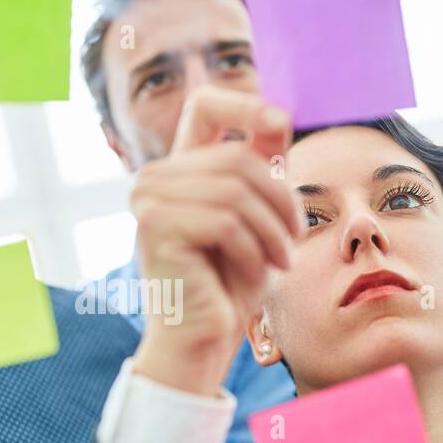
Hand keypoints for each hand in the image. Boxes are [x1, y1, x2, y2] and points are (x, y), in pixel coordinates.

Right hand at [130, 87, 298, 395]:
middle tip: (294, 239)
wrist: (203, 340)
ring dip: (272, 230)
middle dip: (279, 199)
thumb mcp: (259, 217)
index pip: (205, 104)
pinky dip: (254, 249)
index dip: (246, 103)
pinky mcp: (155, 226)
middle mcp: (154, 177)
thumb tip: (278, 115)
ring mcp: (148, 199)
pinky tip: (258, 272)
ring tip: (282, 261)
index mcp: (179, 169)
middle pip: (238, 156)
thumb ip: (262, 168)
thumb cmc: (231, 284)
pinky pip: (226, 222)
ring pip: (236, 190)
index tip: (282, 124)